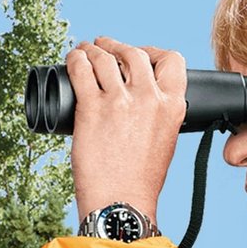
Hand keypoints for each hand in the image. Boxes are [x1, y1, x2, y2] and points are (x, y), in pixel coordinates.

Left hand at [66, 36, 186, 222]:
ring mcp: (120, 101)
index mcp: (174, 106)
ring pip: (105, 57)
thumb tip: (142, 98)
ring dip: (92, 49)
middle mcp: (150, 98)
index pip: (172, 60)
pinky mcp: (91, 108)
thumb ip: (160, 114)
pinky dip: (75, 58)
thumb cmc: (141, 178)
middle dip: (117, 46)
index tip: (139, 55)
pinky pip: (81, 69)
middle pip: (134, 53)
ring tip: (84, 51)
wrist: (121, 201)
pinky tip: (72, 59)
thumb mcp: (165, 139)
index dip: (153, 52)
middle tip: (105, 48)